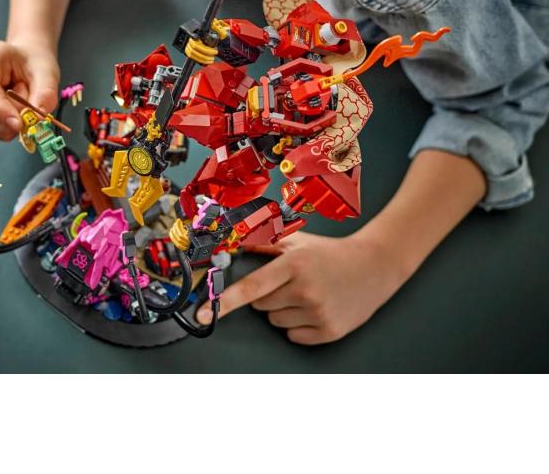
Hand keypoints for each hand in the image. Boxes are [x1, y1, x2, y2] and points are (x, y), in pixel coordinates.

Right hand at [0, 38, 59, 140]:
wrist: (27, 63)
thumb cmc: (33, 63)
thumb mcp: (47, 72)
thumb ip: (45, 93)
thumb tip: (38, 117)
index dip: (0, 108)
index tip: (18, 124)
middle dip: (13, 115)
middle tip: (31, 102)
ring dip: (11, 121)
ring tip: (21, 100)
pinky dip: (8, 127)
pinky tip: (16, 112)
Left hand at [195, 231, 405, 344]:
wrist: (374, 266)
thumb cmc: (330, 252)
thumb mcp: (297, 241)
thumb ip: (262, 242)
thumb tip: (231, 243)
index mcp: (293, 265)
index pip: (251, 287)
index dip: (224, 302)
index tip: (203, 314)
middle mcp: (305, 290)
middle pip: (261, 306)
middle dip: (267, 295)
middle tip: (288, 282)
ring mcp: (318, 313)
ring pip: (275, 322)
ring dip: (282, 310)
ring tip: (305, 293)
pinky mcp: (329, 332)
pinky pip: (293, 336)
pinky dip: (298, 325)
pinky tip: (314, 308)